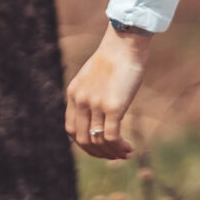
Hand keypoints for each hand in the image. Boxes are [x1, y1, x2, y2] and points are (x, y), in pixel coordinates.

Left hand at [64, 22, 150, 160]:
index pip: (71, 131)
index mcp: (73, 94)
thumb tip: (96, 116)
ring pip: (98, 141)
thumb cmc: (113, 59)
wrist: (125, 44)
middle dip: (98, 153)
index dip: (84, 145)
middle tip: (114, 155)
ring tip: (124, 153)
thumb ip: (89, 96)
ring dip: (111, 152)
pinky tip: (129, 148)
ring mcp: (95, 104)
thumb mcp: (92, 78)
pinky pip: (112, 137)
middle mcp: (81, 101)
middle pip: (83, 140)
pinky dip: (119, 147)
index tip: (99, 148)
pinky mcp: (113, 107)